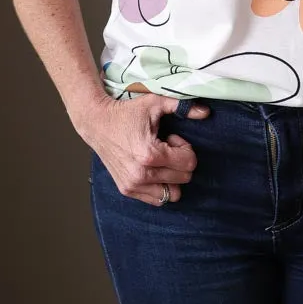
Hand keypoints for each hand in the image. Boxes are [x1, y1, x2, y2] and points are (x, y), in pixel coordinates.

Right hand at [78, 93, 209, 205]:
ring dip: (172, 177)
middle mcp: (141, 175)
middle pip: (184, 178)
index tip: (171, 138)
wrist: (96, 122)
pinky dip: (161, 186)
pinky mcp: (127, 190)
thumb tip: (205, 113)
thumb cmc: (126, 112)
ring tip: (159, 160)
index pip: (189, 163)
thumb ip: (182, 107)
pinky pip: (158, 200)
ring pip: (173, 194)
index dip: (184, 148)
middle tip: (165, 146)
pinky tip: (152, 169)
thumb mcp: (155, 103)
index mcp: (150, 155)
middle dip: (180, 161)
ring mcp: (133, 185)